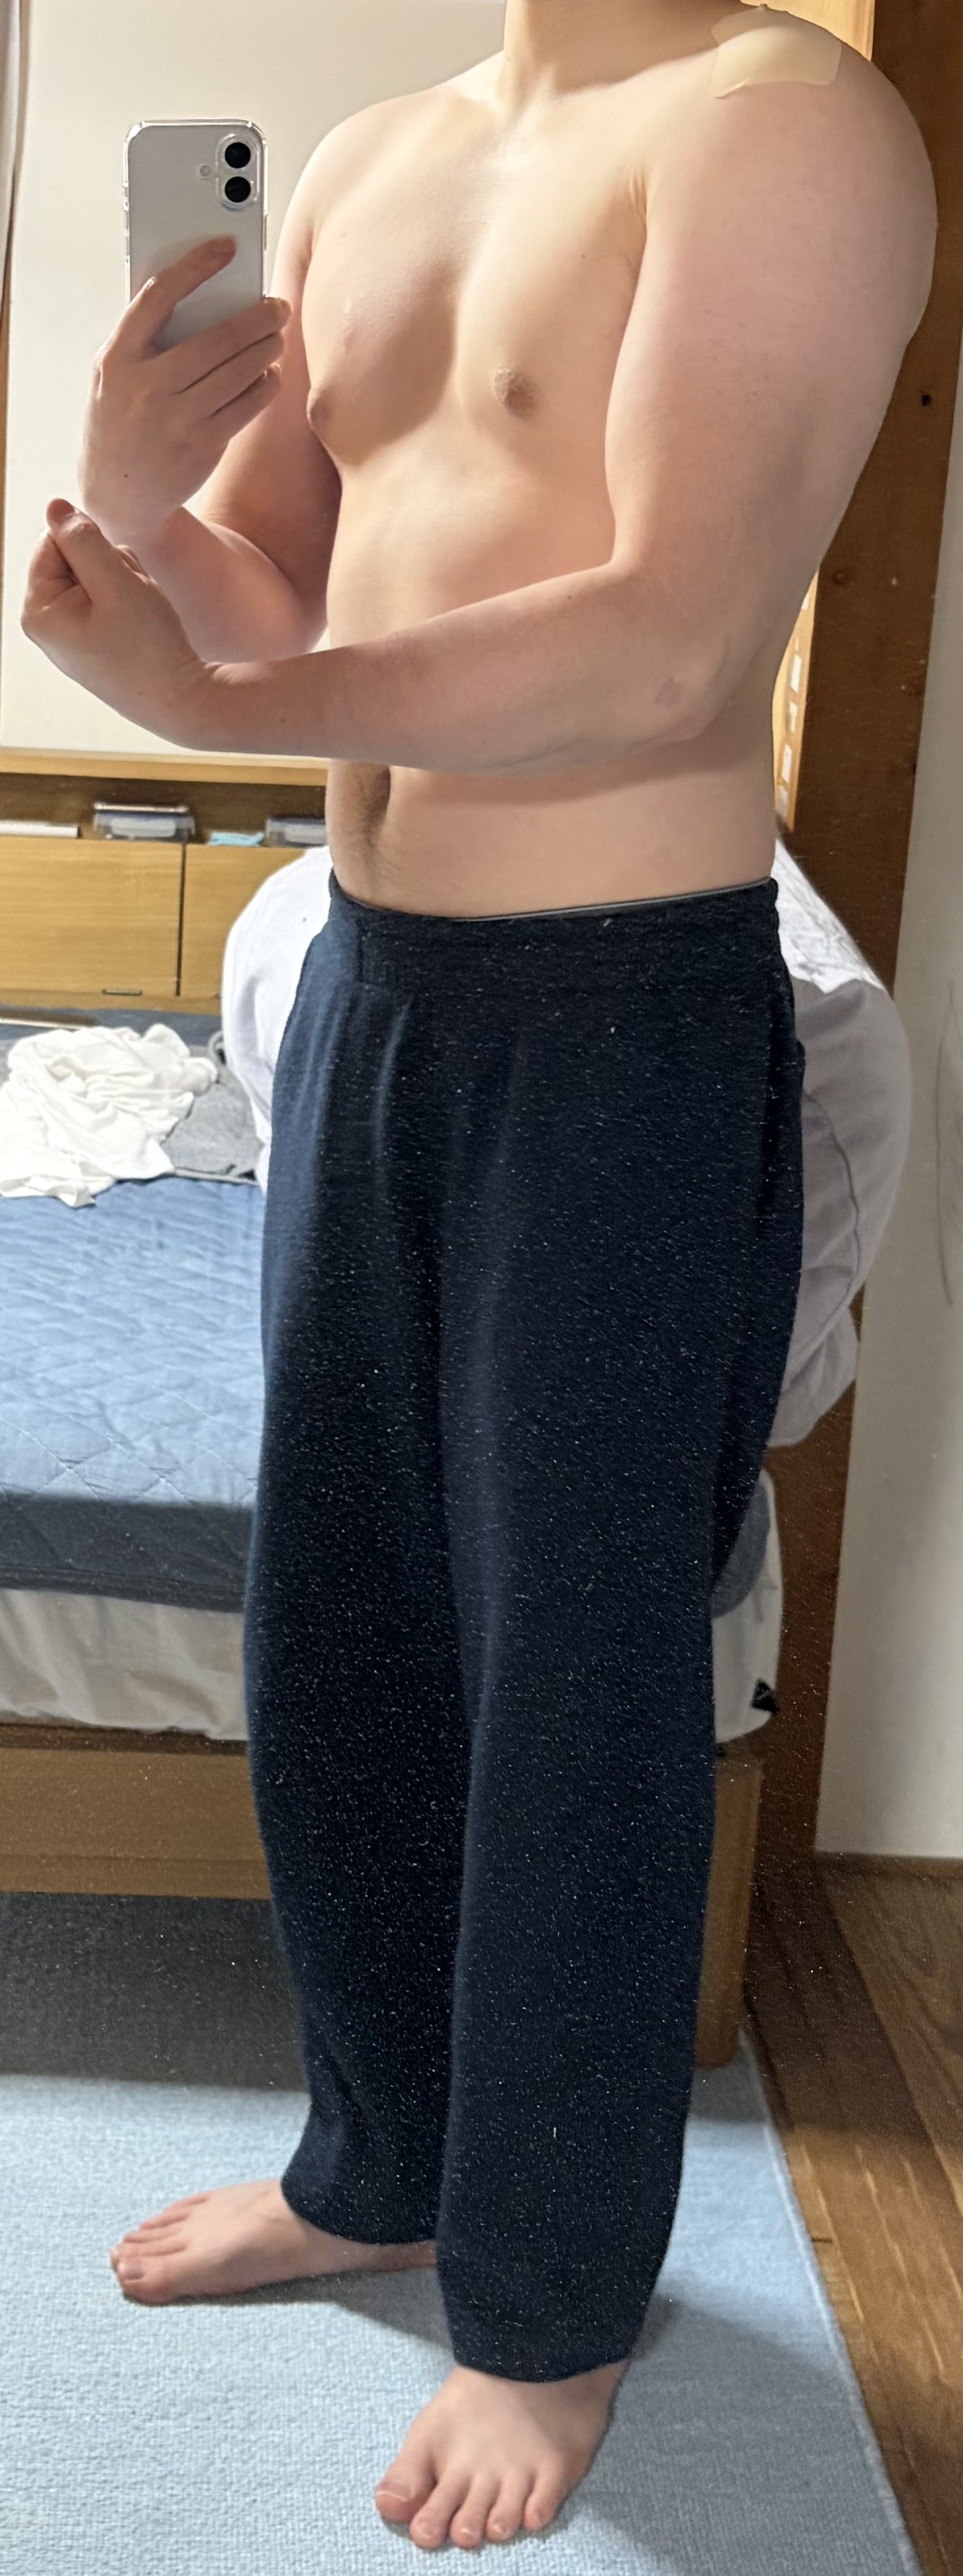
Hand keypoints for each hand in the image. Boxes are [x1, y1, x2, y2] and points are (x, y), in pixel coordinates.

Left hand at [21, 499, 209, 739]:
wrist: (181, 701)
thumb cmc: (149, 646)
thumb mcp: (116, 581)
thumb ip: (82, 539)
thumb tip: (54, 506)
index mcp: (38, 611)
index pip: (55, 540)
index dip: (93, 546)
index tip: (119, 578)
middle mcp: (46, 624)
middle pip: (74, 557)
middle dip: (109, 565)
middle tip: (132, 599)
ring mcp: (69, 634)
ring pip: (96, 574)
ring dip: (124, 581)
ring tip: (140, 614)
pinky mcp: (92, 639)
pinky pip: (108, 598)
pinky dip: (128, 600)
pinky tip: (140, 624)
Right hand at [78, 236, 290, 546]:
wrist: (117, 494)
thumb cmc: (120, 421)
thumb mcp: (114, 376)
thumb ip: (145, 339)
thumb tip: (200, 294)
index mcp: (118, 358)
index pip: (159, 295)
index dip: (196, 265)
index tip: (225, 247)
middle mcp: (145, 387)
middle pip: (215, 338)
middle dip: (256, 317)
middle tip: (277, 305)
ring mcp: (175, 419)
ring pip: (237, 371)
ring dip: (267, 348)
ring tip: (277, 335)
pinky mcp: (202, 446)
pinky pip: (246, 406)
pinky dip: (264, 386)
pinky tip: (270, 375)